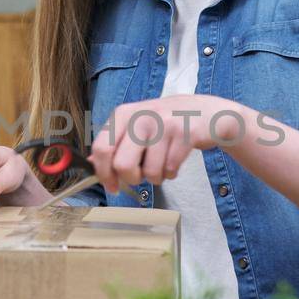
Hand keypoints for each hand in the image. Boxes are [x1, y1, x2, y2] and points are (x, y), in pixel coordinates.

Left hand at [89, 95, 243, 192]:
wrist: (207, 112)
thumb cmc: (166, 122)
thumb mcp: (136, 125)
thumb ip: (114, 142)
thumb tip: (91, 163)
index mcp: (123, 114)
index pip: (102, 149)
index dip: (104, 173)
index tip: (112, 186)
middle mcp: (141, 117)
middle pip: (122, 165)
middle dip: (131, 179)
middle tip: (140, 176)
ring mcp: (164, 124)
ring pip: (150, 172)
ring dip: (156, 177)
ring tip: (162, 163)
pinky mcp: (185, 134)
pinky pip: (170, 169)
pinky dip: (171, 173)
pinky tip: (174, 160)